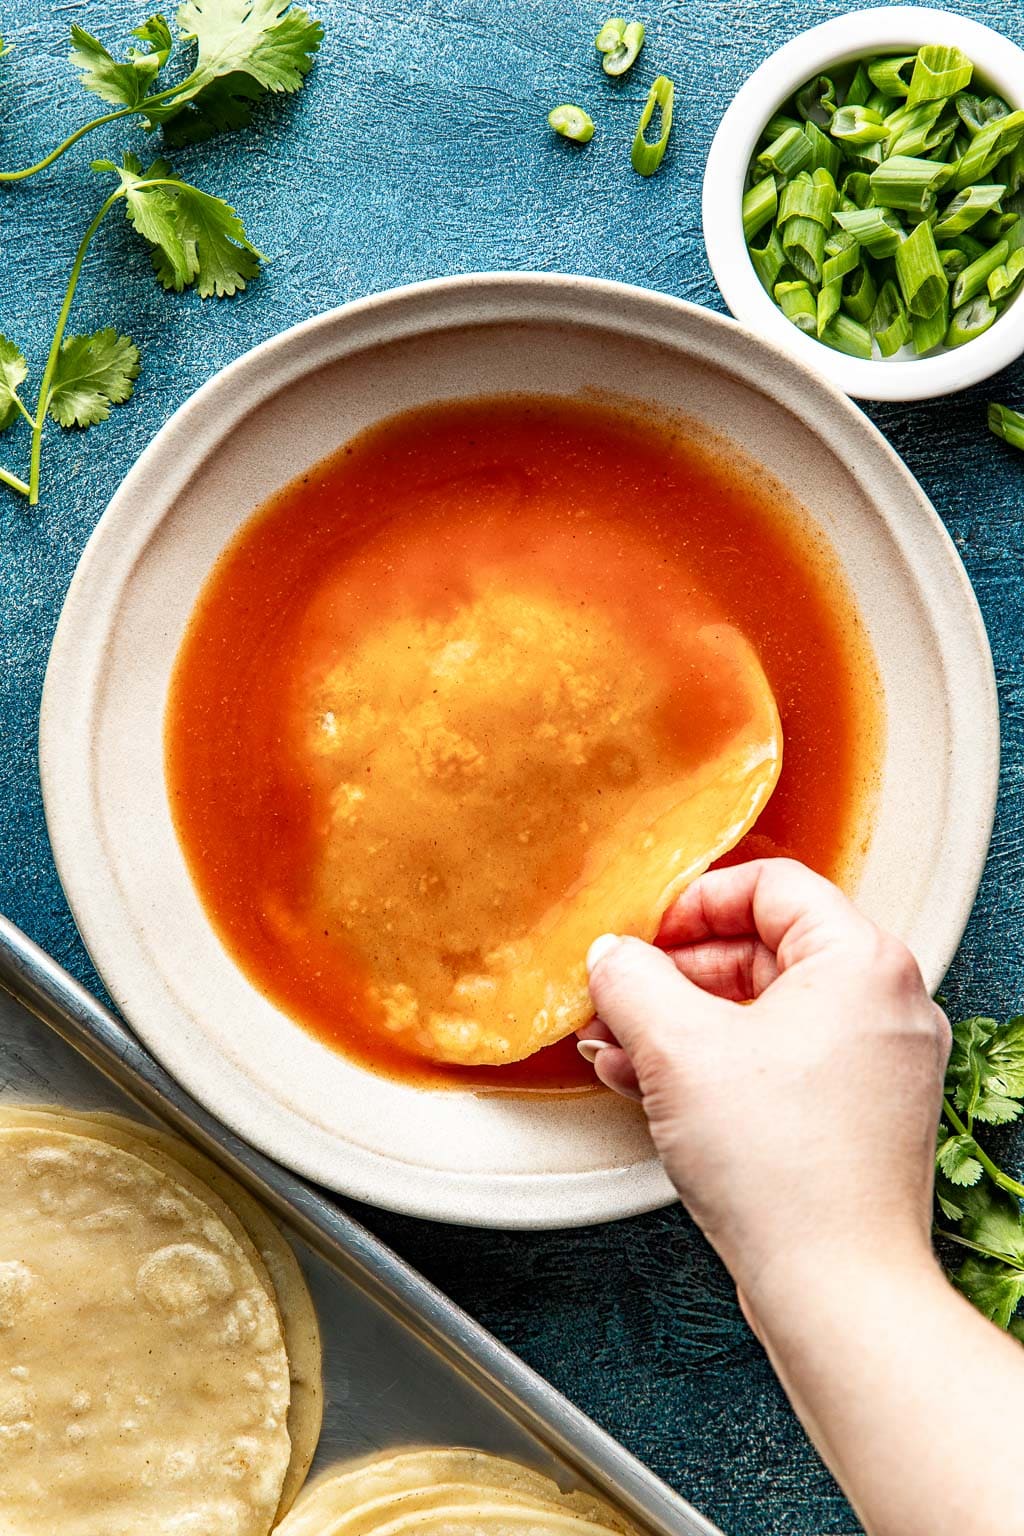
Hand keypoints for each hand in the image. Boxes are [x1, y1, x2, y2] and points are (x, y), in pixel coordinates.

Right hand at [578, 858, 949, 1313]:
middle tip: (619, 996)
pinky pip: (778, 1061)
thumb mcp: (677, 1050)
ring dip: (683, 1024)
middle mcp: (885, 1003)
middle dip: (675, 975)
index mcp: (861, 961)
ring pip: (764, 1012)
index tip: (645, 935)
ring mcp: (878, 1061)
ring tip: (618, 1046)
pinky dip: (716, 1064)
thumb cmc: (783, 1169)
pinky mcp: (859, 1114)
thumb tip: (611, 957)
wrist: (836, 1289)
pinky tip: (649, 1085)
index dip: (692, 904)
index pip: (771, 885)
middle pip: (763, 949)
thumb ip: (632, 981)